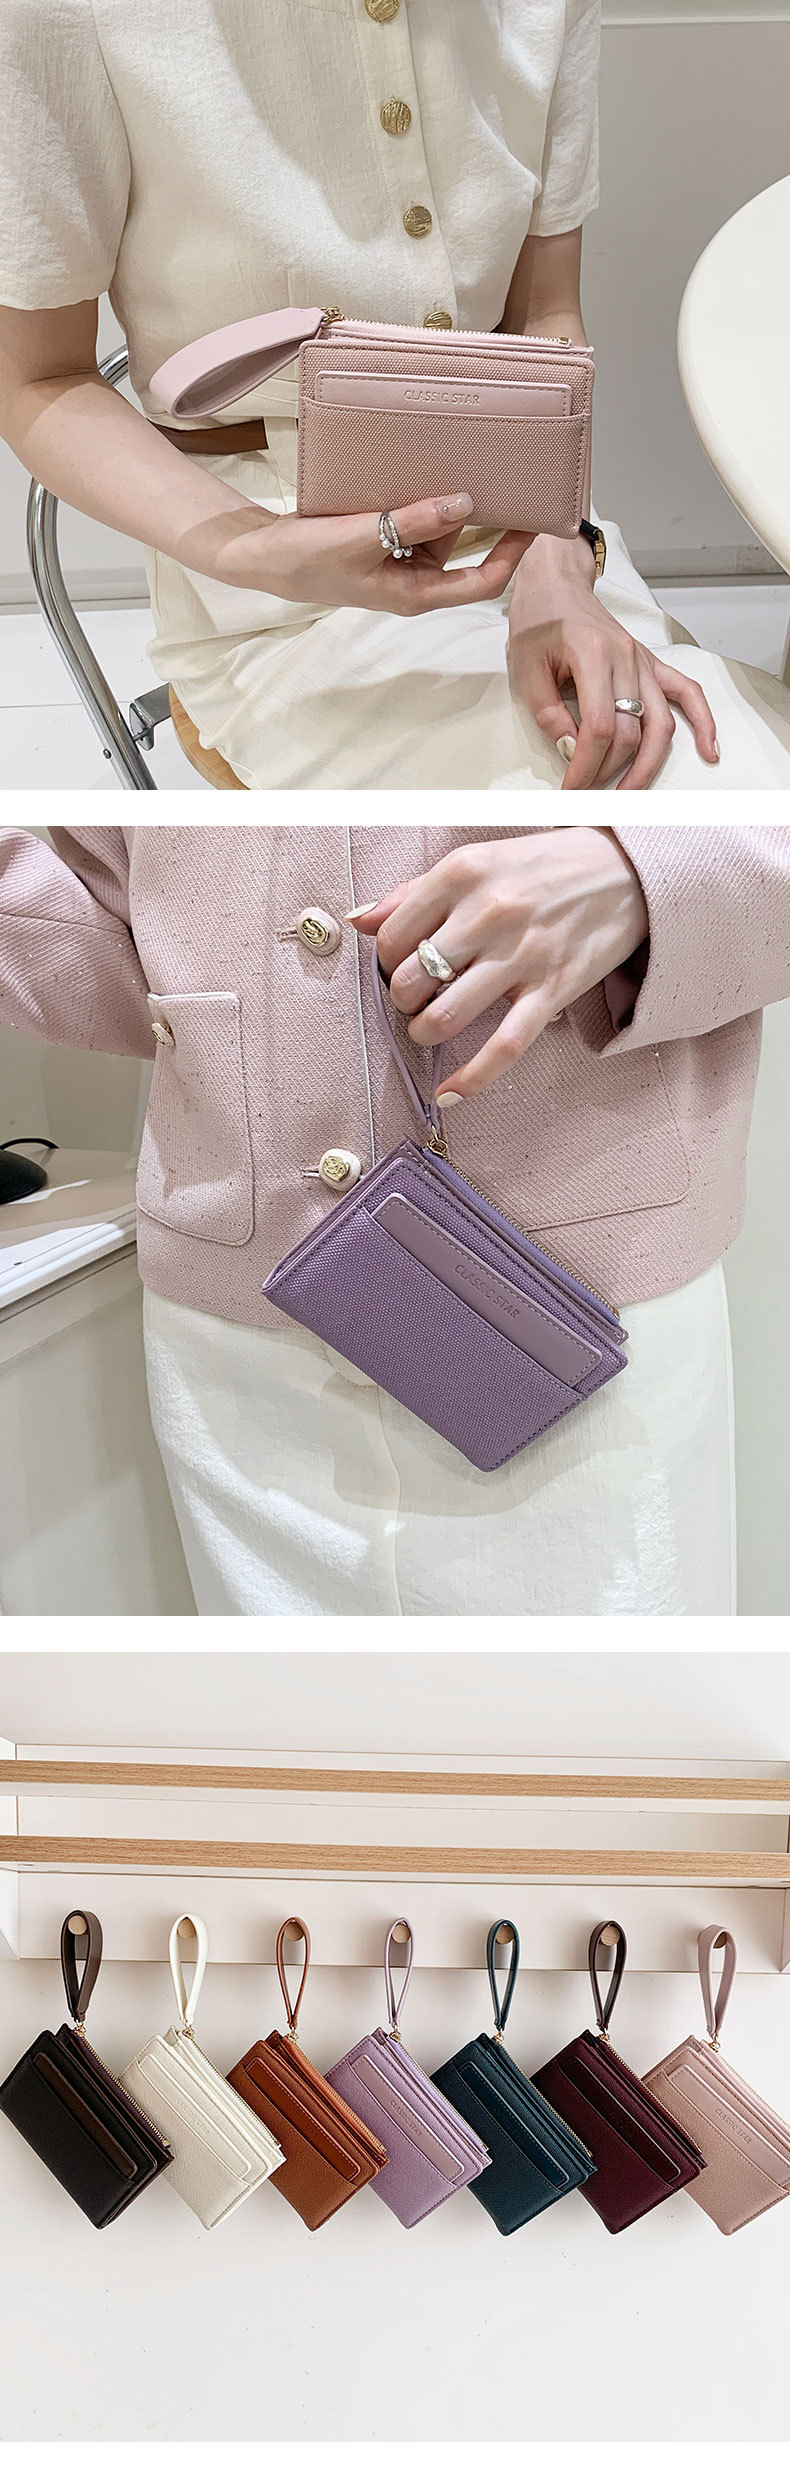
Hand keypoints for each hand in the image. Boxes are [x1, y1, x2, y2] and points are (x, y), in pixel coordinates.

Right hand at [228, 492, 530, 613]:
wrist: (263, 556)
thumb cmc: (308, 557)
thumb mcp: (360, 537)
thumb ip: (412, 520)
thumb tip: (463, 502)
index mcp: (415, 594)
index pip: (482, 583)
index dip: (513, 556)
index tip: (534, 525)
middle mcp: (415, 581)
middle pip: (469, 557)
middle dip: (494, 526)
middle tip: (517, 486)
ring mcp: (400, 563)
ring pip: (443, 534)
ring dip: (458, 506)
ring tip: (479, 467)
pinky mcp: (385, 543)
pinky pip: (418, 521)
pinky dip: (429, 500)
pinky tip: (436, 471)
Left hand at [349, 830, 648, 1100]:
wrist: (627, 869)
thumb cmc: (546, 866)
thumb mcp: (479, 859)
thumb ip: (416, 891)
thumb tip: (360, 919)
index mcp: (463, 874)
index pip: (392, 936)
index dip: (385, 962)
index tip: (399, 967)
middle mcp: (488, 913)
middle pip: (411, 980)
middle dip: (402, 1000)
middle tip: (415, 998)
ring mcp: (522, 954)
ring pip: (447, 1015)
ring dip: (425, 1032)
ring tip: (429, 1028)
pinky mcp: (553, 989)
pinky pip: (504, 1047)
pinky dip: (472, 1079)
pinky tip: (449, 1094)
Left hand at [509, 535, 719, 788]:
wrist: (557, 583)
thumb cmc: (538, 621)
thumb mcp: (526, 668)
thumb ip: (548, 713)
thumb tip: (572, 753)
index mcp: (592, 655)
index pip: (598, 726)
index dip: (586, 766)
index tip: (571, 791)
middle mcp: (627, 658)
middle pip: (630, 731)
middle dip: (609, 772)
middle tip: (588, 798)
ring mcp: (644, 661)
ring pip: (660, 723)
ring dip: (647, 765)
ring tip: (629, 796)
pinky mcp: (652, 664)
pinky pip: (686, 694)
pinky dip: (702, 723)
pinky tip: (708, 751)